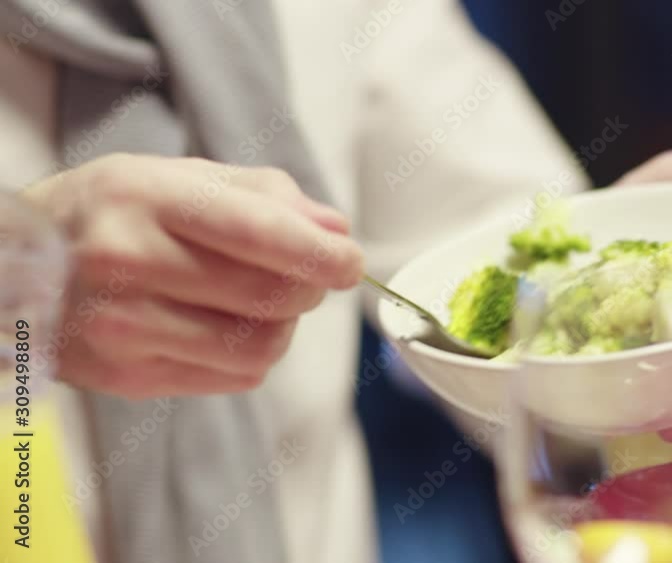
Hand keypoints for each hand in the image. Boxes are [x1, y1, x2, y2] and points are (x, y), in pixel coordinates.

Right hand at [22, 154, 362, 398]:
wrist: (15, 266)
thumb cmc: (111, 212)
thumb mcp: (179, 177)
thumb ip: (265, 196)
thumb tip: (335, 229)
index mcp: (144, 199)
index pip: (258, 234)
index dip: (320, 254)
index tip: (350, 262)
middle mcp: (127, 264)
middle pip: (270, 298)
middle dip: (310, 288)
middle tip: (309, 275)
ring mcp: (122, 329)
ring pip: (259, 348)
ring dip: (284, 326)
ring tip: (263, 300)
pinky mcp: (128, 377)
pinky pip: (234, 377)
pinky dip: (252, 353)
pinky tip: (226, 325)